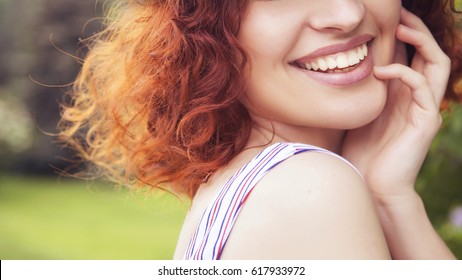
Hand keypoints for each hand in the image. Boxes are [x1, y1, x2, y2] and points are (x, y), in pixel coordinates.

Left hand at [342, 8, 450, 201]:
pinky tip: (381, 71)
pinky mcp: (425, 121)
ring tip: (401, 28)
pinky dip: (404, 73)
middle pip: (431, 53)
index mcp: (403, 95)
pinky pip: (422, 86)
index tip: (388, 16)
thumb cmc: (361, 151)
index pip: (413, 56)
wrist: (371, 184)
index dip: (406, 34)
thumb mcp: (360, 112)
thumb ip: (364, 90)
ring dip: (422, 42)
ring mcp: (424, 109)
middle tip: (400, 13)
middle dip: (418, 30)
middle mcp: (417, 98)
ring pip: (437, 64)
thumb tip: (347, 68)